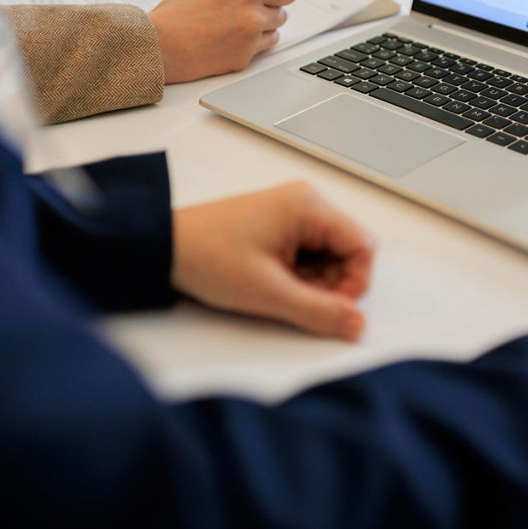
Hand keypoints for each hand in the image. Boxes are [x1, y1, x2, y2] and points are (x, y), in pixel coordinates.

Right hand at [148, 0, 295, 81]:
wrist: (159, 46)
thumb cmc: (174, 14)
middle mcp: (253, 17)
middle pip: (282, 14)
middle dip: (269, 10)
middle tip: (252, 10)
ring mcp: (249, 42)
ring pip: (274, 34)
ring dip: (263, 29)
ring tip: (239, 26)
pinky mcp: (242, 60)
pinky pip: (258, 51)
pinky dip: (250, 45)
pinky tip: (230, 40)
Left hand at [171, 181, 375, 339]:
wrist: (164, 247)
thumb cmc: (208, 256)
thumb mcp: (267, 292)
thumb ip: (318, 311)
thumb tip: (356, 325)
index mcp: (309, 206)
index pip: (363, 247)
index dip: (354, 284)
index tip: (331, 308)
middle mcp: (306, 203)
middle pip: (349, 251)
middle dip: (332, 284)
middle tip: (297, 300)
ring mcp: (293, 213)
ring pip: (330, 256)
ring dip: (314, 282)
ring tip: (278, 289)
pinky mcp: (281, 225)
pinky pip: (310, 254)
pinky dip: (300, 276)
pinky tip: (273, 282)